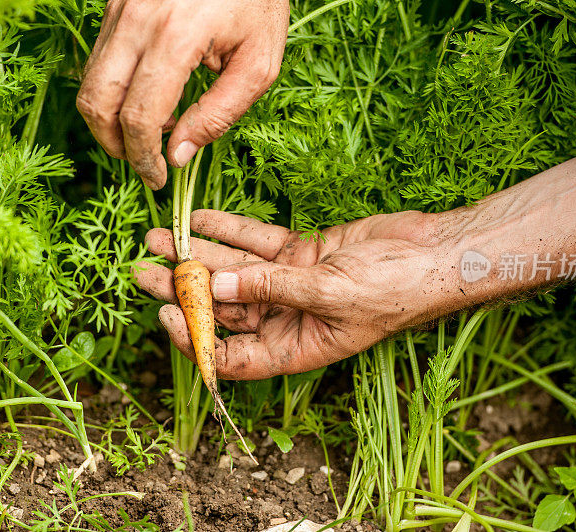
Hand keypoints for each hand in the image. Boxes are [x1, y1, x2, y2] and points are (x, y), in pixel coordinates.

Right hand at [77, 0, 288, 188]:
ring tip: (156, 128)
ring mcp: (120, 7)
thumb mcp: (258, 64)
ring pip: (90, 79)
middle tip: (142, 162)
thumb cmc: (258, 2)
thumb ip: (219, 114)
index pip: (139, 115)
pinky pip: (99, 56)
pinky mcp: (115, 2)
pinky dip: (115, 88)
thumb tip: (178, 156)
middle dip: (113, 143)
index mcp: (176, 37)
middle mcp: (137, 19)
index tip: (158, 178)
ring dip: (112, 117)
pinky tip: (154, 95)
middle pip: (97, 100)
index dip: (144, 157)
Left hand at [134, 210, 455, 379]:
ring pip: (231, 269)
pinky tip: (196, 219)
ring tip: (156, 239)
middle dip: (181, 288)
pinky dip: (228, 230)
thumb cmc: (393, 290)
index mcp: (292, 349)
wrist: (432, 253)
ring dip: (195, 254)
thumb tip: (217, 283)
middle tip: (143, 271)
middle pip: (221, 306)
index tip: (164, 314)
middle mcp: (285, 320)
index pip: (229, 355)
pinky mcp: (299, 252)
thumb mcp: (329, 294)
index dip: (192, 340)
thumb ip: (271, 287)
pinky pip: (254, 243)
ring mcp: (290, 284)